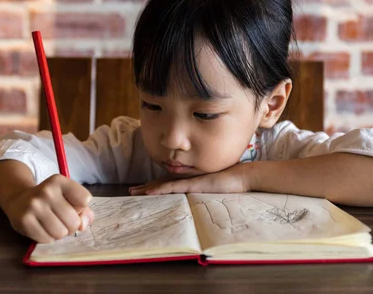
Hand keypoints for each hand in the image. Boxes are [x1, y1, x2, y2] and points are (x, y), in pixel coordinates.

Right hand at [1, 174, 94, 243]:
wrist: (18, 199)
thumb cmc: (49, 200)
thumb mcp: (67, 196)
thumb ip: (83, 210)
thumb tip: (83, 225)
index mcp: (59, 181)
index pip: (85, 199)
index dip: (81, 208)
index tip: (72, 205)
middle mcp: (46, 191)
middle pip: (74, 221)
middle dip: (71, 226)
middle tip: (62, 220)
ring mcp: (34, 206)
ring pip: (61, 233)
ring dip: (59, 233)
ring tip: (52, 225)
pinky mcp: (24, 220)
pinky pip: (46, 239)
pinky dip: (47, 238)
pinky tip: (42, 228)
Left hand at [129, 163, 250, 194]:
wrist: (241, 176)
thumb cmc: (231, 182)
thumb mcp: (214, 188)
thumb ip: (205, 190)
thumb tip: (200, 195)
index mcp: (190, 180)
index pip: (168, 183)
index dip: (154, 186)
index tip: (142, 190)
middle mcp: (186, 178)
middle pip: (161, 183)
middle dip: (146, 187)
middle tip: (131, 191)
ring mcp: (188, 180)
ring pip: (163, 184)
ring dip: (147, 188)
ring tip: (134, 192)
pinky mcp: (192, 184)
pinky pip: (172, 187)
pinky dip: (159, 190)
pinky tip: (149, 192)